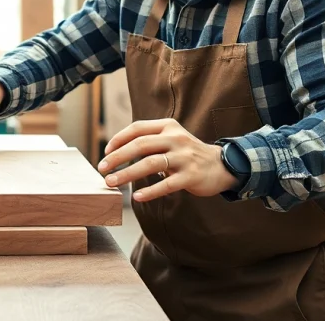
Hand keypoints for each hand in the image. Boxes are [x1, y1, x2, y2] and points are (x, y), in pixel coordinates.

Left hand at [97, 119, 237, 201]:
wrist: (222, 166)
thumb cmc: (188, 154)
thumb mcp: (171, 139)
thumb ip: (149, 141)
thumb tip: (117, 152)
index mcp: (168, 126)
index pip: (137, 129)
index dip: (118, 140)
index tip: (105, 153)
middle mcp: (175, 138)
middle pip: (140, 145)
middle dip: (117, 158)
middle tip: (102, 169)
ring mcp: (184, 157)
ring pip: (150, 164)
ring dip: (127, 174)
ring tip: (112, 183)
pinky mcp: (191, 176)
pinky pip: (166, 184)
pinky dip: (150, 191)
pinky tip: (137, 197)